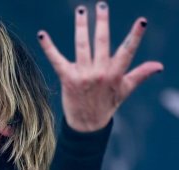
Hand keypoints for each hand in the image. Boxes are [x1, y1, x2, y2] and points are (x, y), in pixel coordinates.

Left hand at [37, 2, 163, 131]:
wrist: (87, 126)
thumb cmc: (106, 105)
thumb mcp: (124, 90)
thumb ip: (140, 74)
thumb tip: (159, 66)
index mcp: (115, 74)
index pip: (127, 51)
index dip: (135, 37)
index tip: (141, 22)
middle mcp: (99, 73)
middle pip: (102, 42)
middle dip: (102, 22)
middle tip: (101, 5)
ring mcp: (83, 75)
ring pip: (82, 45)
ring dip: (81, 26)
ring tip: (81, 11)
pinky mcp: (67, 79)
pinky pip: (56, 60)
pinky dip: (49, 47)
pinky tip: (42, 34)